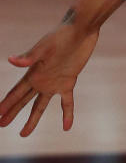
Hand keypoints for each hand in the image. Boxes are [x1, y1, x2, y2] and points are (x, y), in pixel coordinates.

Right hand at [1, 19, 99, 135]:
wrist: (81, 28)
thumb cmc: (61, 34)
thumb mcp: (45, 46)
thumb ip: (29, 56)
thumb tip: (10, 60)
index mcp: (33, 72)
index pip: (17, 92)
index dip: (7, 104)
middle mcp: (41, 79)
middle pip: (24, 100)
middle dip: (13, 112)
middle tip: (1, 124)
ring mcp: (55, 82)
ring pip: (41, 105)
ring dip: (33, 119)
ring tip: (23, 134)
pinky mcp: (69, 81)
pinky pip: (67, 102)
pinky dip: (67, 114)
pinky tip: (66, 126)